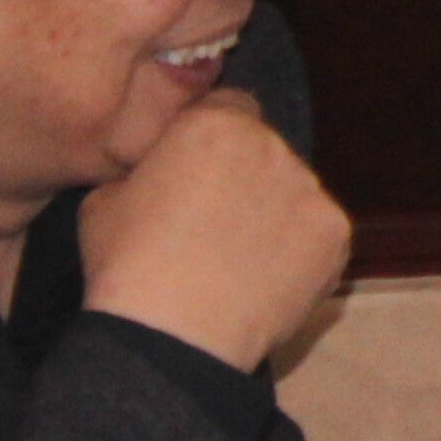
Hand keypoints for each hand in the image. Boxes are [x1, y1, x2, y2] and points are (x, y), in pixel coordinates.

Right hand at [79, 88, 351, 372]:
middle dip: (243, 174)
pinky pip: (316, 234)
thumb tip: (162, 178)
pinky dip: (295, 251)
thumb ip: (147, 171)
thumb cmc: (126, 264)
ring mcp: (311, 191)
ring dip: (271, 212)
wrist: (173, 334)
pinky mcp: (337, 237)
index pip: (226, 105)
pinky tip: (262, 279)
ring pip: (292, 192)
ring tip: (236, 260)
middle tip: (211, 222)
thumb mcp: (104, 199)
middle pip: (264, 148)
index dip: (208, 138)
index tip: (193, 171)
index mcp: (213, 124)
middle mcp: (273, 145)